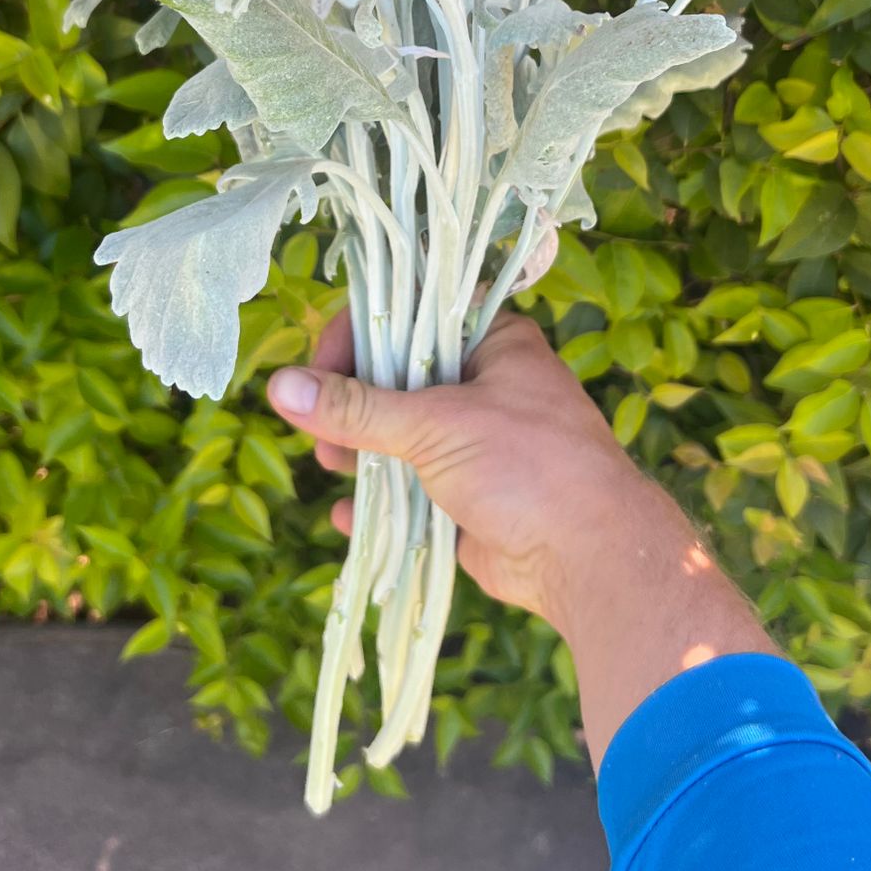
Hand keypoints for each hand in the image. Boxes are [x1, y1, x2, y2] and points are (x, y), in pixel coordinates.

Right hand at [268, 310, 774, 765]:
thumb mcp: (434, 424)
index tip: (319, 367)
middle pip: (398, 376)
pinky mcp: (470, 497)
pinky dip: (378, 500)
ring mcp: (478, 442)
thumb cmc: (527, 465)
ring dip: (361, 450)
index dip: (359, 334)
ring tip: (332, 466)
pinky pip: (410, 489)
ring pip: (401, 435)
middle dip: (352, 402)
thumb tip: (280, 387)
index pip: (411, 312)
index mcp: (492, 342)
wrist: (590, 558)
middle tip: (320, 429)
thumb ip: (356, 407)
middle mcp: (485, 384)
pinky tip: (348, 515)